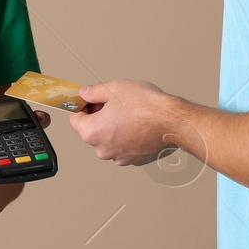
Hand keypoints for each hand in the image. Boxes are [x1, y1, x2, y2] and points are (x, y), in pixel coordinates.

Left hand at [67, 78, 182, 165]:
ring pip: (109, 139)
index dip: (81, 106)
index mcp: (93, 132)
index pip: (75, 119)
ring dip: (114, 127)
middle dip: (99, 116)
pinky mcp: (135, 160)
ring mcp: (120, 157)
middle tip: (113, 102)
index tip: (89, 100)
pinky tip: (138, 124)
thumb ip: (95, 91)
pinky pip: (124, 146)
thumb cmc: (147, 106)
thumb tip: (85, 93)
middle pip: (92, 130)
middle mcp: (103, 150)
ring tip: (129, 112)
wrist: (173, 122)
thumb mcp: (115, 88)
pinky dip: (128, 136)